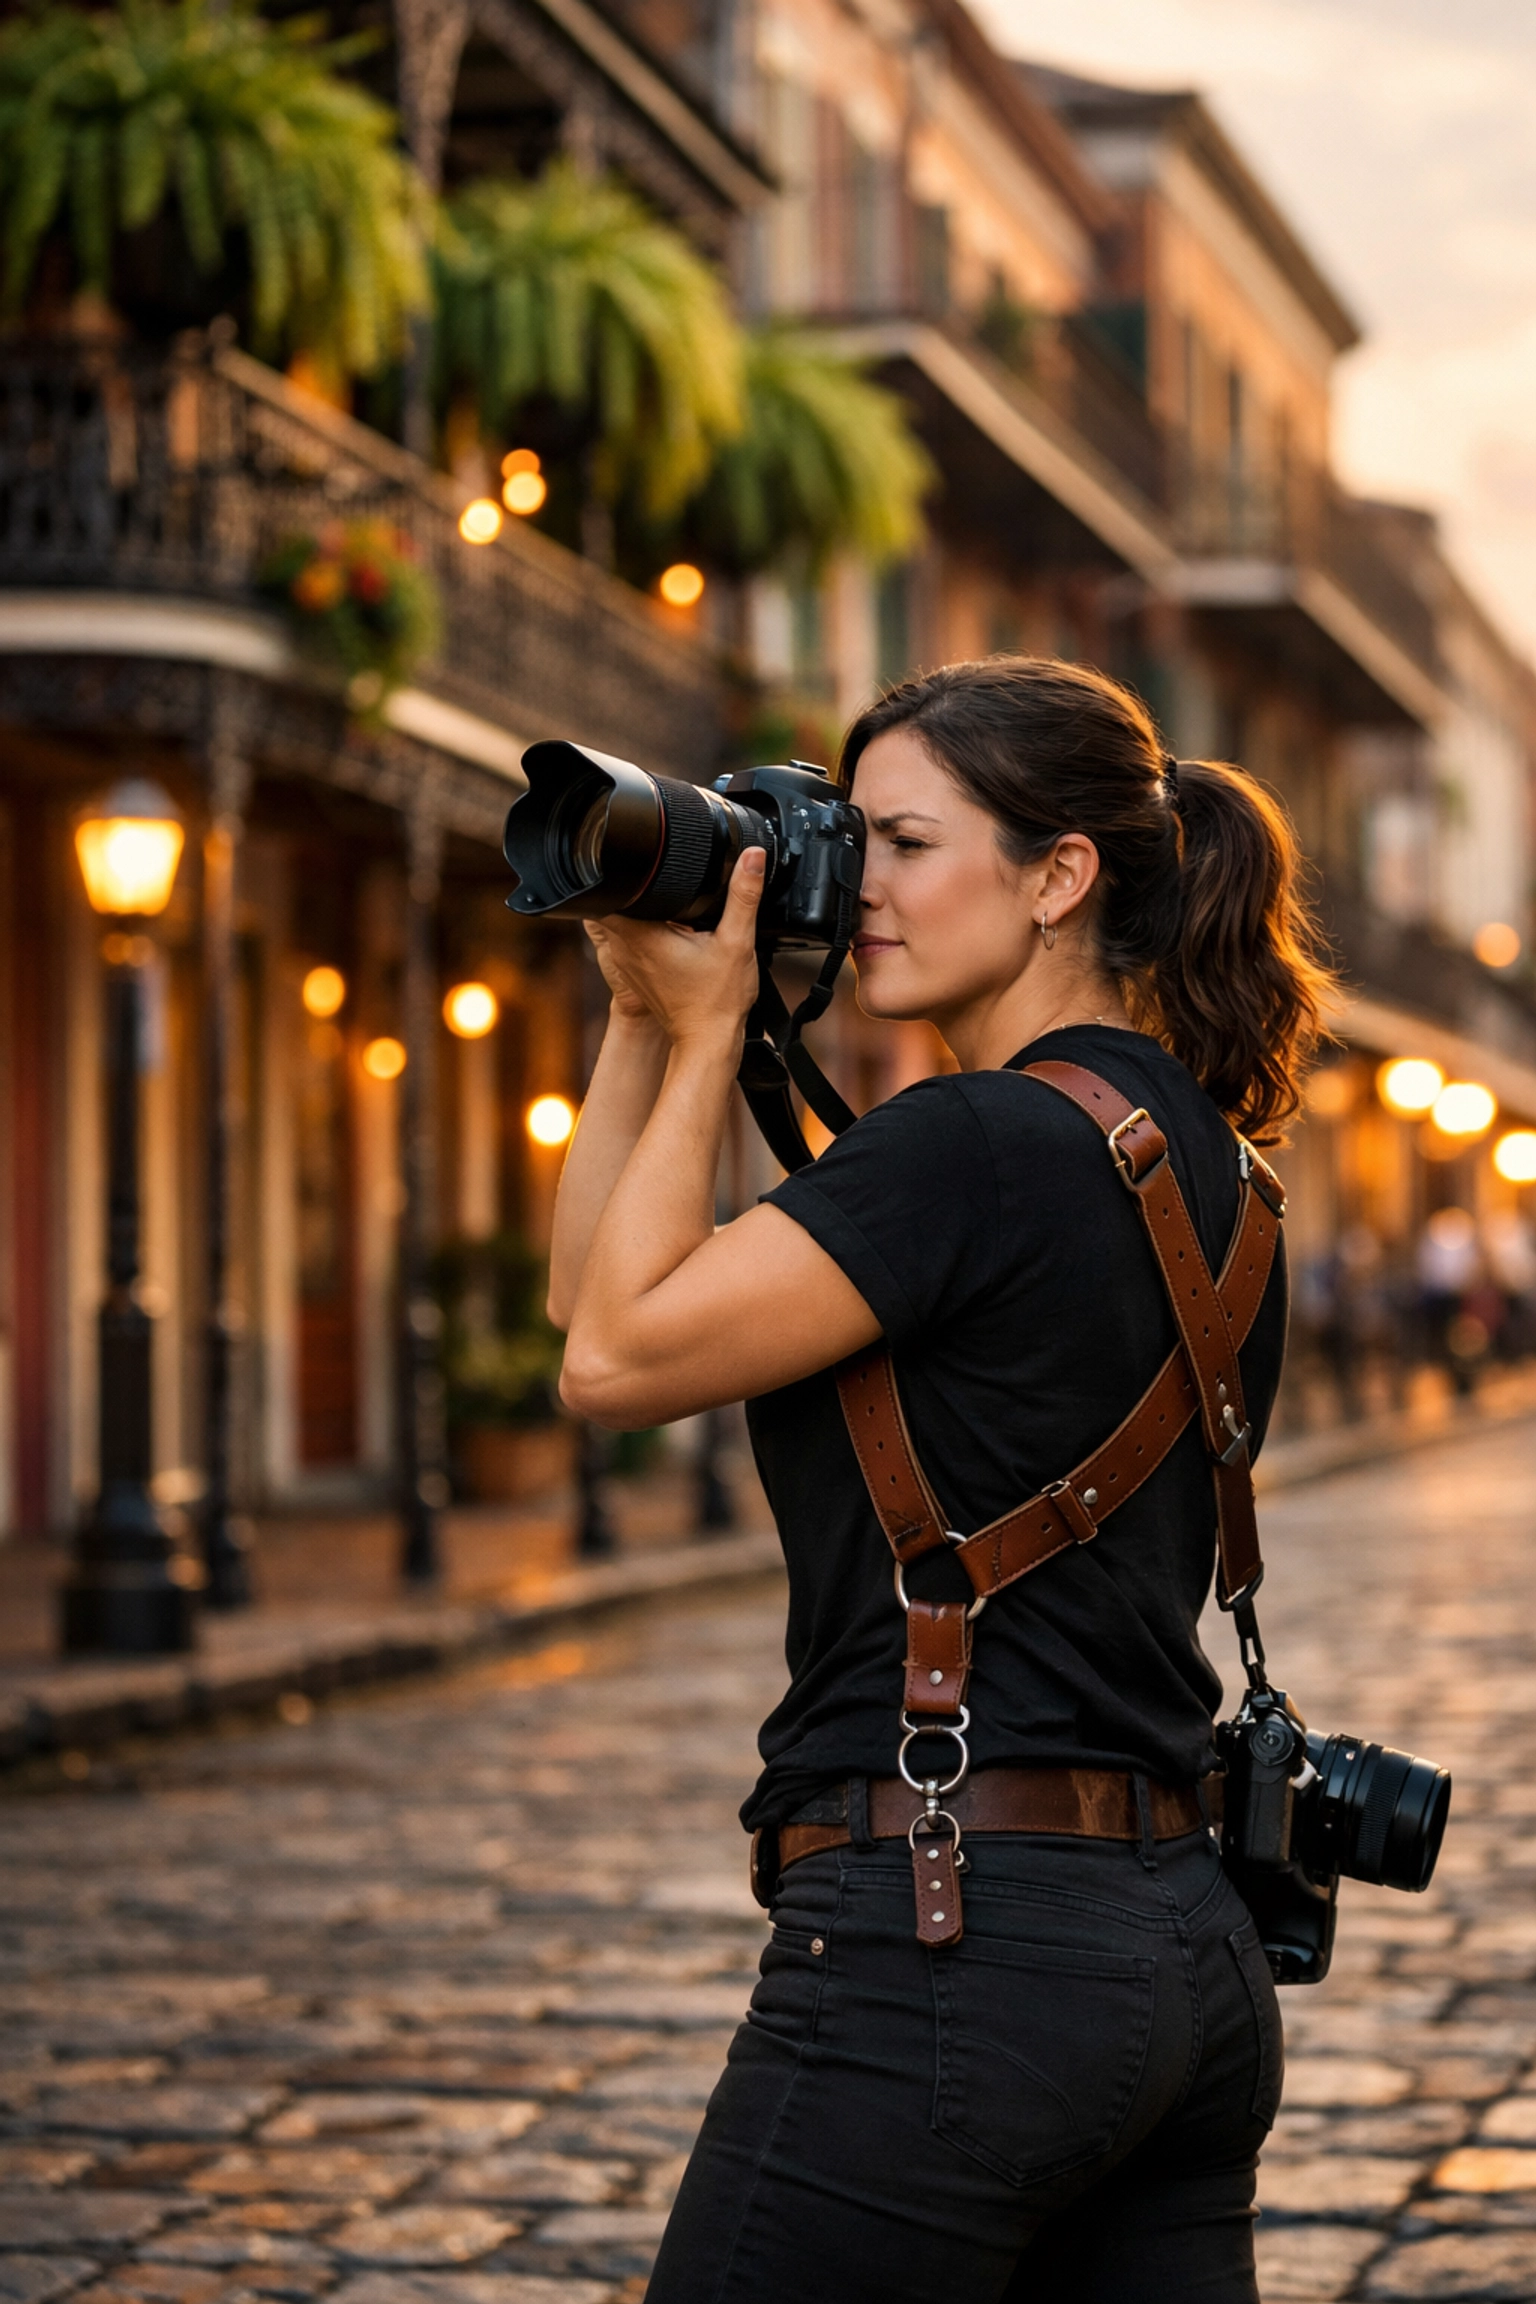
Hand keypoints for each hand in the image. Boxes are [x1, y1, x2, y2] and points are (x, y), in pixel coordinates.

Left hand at [586, 847, 764, 1050]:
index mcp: (642, 936)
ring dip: (637, 908)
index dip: (619, 870)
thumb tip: (752, 858)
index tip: (640, 862)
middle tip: (661, 879)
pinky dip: (642, 929)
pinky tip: (669, 928)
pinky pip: (627, 940)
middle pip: (612, 901)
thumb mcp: (737, 942)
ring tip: (667, 902)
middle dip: (632, 886)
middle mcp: (625, 949)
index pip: (608, 890)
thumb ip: (743, 896)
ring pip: (618, 921)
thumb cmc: (717, 1002)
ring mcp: (625, 963)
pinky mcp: (634, 973)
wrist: (708, 1043)